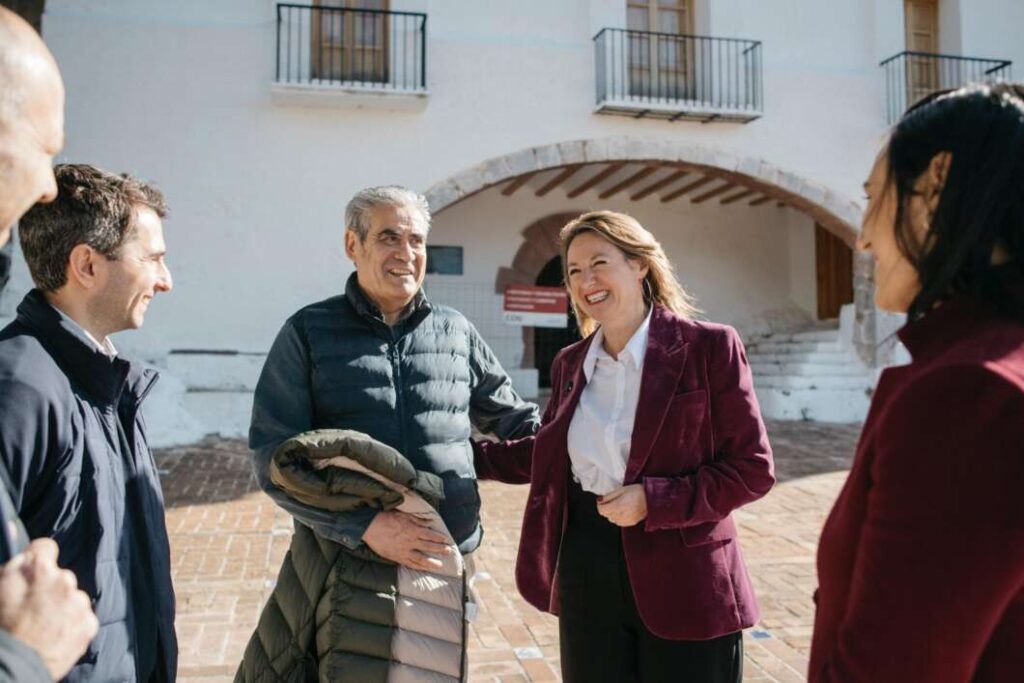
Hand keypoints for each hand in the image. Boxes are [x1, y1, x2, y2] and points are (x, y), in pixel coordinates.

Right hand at [0, 538, 97, 679]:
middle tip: (33, 607)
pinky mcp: (89, 623)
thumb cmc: (0, 629)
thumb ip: (14, 569)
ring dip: (62, 607)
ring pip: (72, 598)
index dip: (38, 557)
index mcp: (37, 568)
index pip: (45, 547)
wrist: (10, 668)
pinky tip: (54, 636)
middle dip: (48, 588)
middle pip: (60, 576)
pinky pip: (81, 618)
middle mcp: (63, 580)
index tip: (34, 568)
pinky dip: (71, 625)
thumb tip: (22, 556)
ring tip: (42, 627)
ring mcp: (78, 602)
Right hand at [362, 510, 453, 570]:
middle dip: (440, 549)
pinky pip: (409, 563)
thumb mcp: (403, 515)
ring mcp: (404, 551)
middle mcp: (410, 541)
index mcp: (413, 530)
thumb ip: (418, 520)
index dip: (439, 538)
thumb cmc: (386, 518)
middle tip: (450, 552)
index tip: (447, 540)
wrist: (370, 527)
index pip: (430, 535)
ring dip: (431, 562)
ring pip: (421, 558)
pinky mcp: (396, 557)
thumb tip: (429, 522)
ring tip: (440, 566)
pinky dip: (417, 567)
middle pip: (428, 546)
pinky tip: (423, 569)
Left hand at [597, 484, 647, 526]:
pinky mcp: (631, 523)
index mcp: (618, 505)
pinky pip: (619, 522)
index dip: (600, 505)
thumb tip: (599, 501)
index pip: (602, 510)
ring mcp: (627, 520)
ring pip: (612, 519)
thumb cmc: (637, 491)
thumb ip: (609, 496)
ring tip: (620, 505)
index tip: (602, 501)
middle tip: (612, 501)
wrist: (652, 498)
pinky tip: (624, 511)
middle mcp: (622, 515)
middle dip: (607, 508)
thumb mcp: (621, 489)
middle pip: (606, 515)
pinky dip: (618, 518)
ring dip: (612, 513)